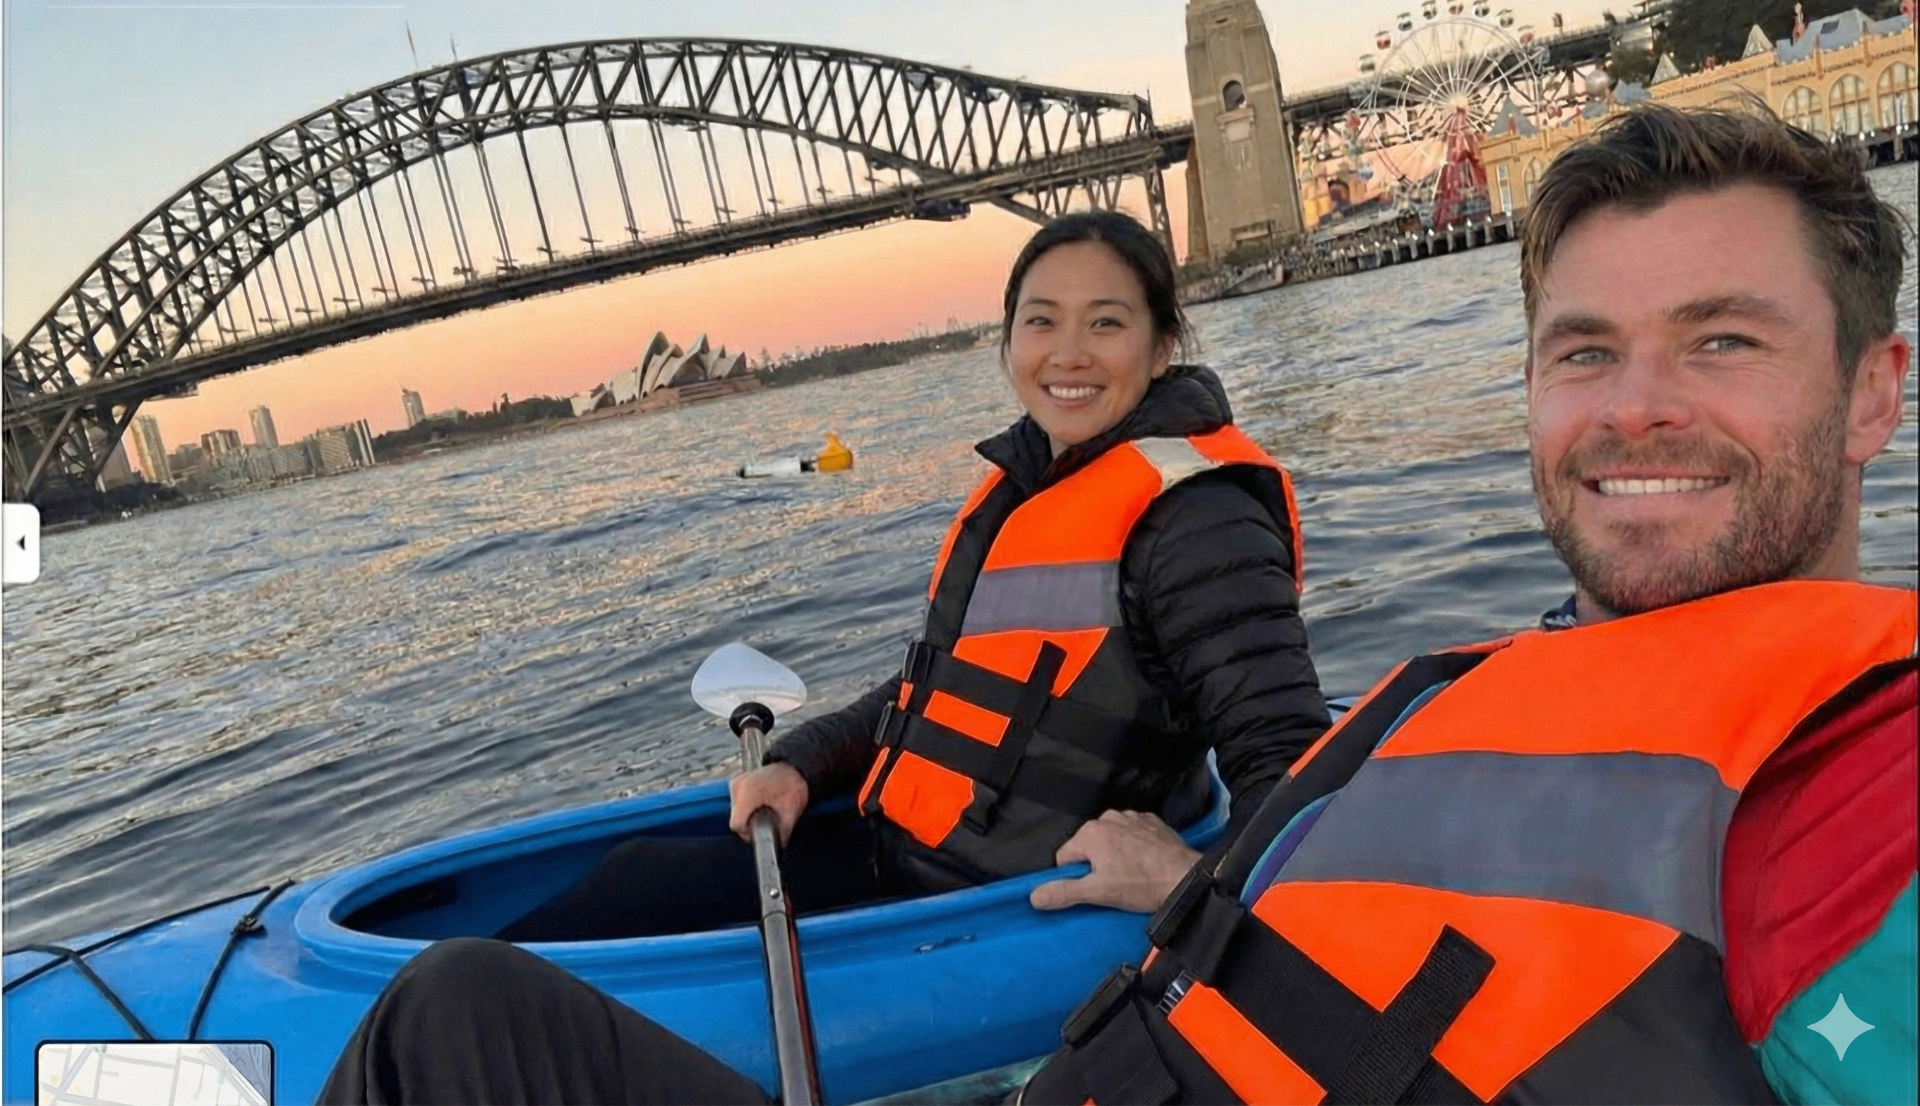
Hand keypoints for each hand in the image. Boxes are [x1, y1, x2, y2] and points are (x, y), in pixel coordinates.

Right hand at [729, 762, 809, 845]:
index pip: (737, 824)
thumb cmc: (794, 784)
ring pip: (734, 811)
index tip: (759, 833)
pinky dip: (746, 807)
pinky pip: (736, 802)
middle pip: (735, 818)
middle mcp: (739, 785)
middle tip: (766, 821)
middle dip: (749, 824)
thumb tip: (778, 844)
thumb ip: (783, 831)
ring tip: (763, 811)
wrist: (795, 768)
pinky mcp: (737, 780)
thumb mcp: (792, 811)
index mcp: (750, 792)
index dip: (748, 833)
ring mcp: (737, 781)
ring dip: (747, 815)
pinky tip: (758, 804)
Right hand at [1029, 810, 1200, 913]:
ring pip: (1109, 840)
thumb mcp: (1099, 893)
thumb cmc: (1144, 884)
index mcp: (1091, 833)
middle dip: (1095, 865)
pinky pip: (1130, 834)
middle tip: (1114, 884)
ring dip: (1114, 855)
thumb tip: (1035, 896)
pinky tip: (1144, 863)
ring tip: (1131, 875)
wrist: (1187, 878)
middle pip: (1087, 847)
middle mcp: (1109, 818)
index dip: (1075, 877)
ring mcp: (1131, 818)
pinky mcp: (1150, 822)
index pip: (1064, 857)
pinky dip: (1133, 847)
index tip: (1093, 888)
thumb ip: (1065, 892)